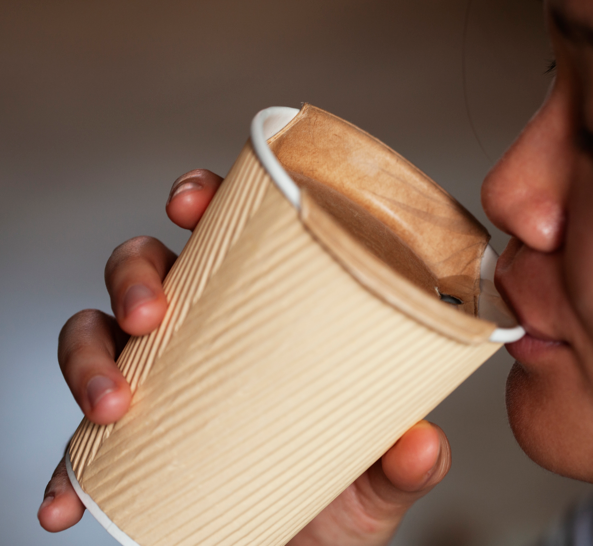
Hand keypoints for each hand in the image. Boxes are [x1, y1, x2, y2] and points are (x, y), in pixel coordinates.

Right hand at [38, 169, 450, 545]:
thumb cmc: (339, 493)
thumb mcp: (379, 476)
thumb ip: (406, 461)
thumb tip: (422, 445)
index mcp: (262, 314)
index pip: (225, 234)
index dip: (197, 200)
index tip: (190, 203)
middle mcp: (204, 337)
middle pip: (145, 268)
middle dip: (134, 277)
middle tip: (151, 313)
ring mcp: (162, 385)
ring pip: (95, 333)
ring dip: (88, 357)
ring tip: (111, 403)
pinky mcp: (128, 449)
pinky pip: (77, 444)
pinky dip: (64, 467)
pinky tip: (67, 499)